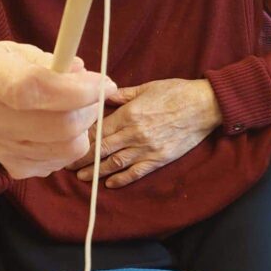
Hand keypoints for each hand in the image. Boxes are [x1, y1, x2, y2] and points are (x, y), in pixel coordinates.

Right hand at [0, 41, 116, 179]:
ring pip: (66, 148)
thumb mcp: (16, 52)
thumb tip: (81, 72)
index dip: (76, 89)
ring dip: (84, 128)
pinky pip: (60, 162)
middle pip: (58, 125)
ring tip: (77, 110)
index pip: (33, 88)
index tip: (104, 82)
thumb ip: (50, 59)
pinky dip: (70, 145)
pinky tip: (59, 129)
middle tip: (94, 95)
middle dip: (90, 108)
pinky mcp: (14, 169)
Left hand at [68, 78, 222, 187]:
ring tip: (82, 177)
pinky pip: (137, 172)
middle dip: (82, 158)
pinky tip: (110, 183)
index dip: (82, 138)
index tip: (68, 143)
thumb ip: (123, 95)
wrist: (205, 105)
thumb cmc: (176, 92)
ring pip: (115, 163)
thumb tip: (104, 96)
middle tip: (66, 165)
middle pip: (101, 149)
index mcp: (129, 114)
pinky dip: (122, 179)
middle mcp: (135, 133)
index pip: (98, 129)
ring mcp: (147, 148)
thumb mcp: (147, 87)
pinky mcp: (160, 158)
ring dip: (96, 171)